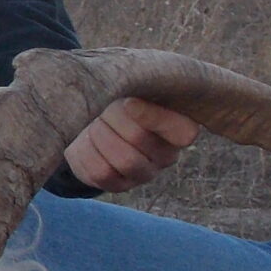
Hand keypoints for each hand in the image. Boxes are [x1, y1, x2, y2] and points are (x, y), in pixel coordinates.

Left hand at [63, 97, 197, 192]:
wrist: (89, 118)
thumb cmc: (118, 95)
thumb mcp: (131, 85)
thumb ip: (138, 86)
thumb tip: (128, 103)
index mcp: (181, 128)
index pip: (184, 133)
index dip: (152, 117)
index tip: (127, 102)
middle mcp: (167, 156)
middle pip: (140, 137)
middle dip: (113, 117)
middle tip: (103, 107)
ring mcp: (144, 174)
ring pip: (124, 160)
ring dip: (100, 135)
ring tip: (94, 122)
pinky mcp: (118, 185)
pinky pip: (101, 173)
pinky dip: (86, 152)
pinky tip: (86, 140)